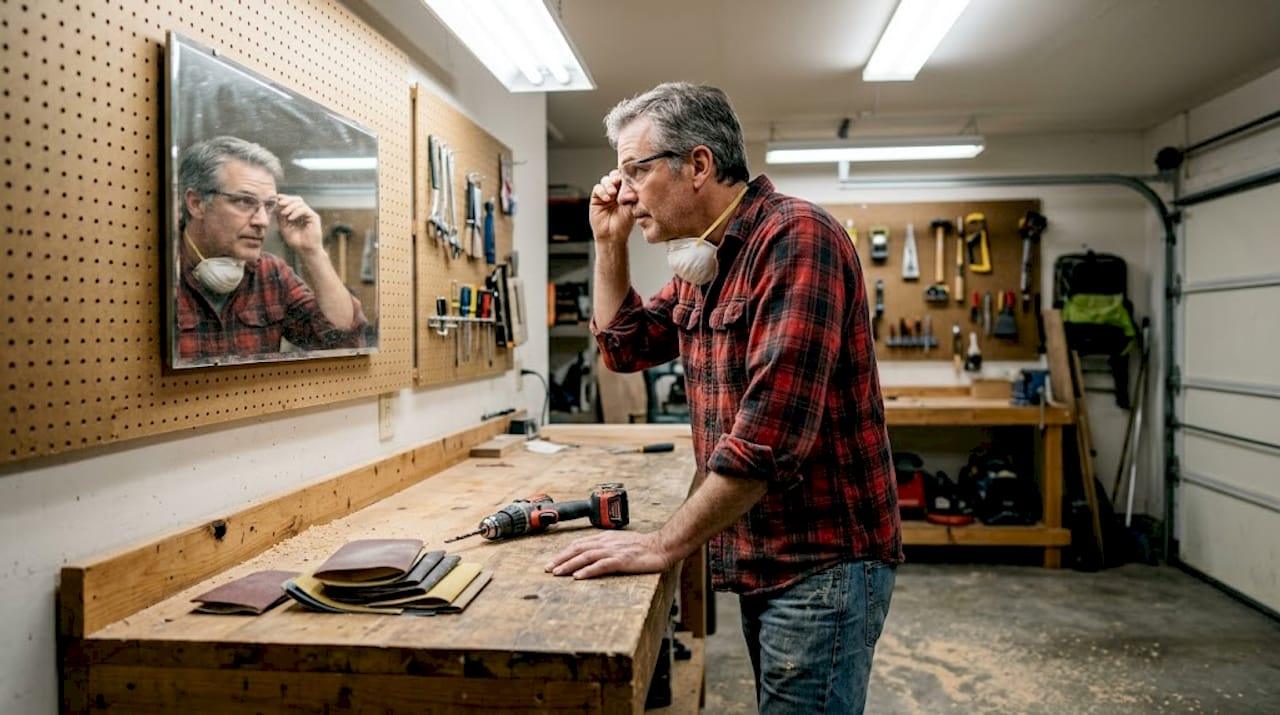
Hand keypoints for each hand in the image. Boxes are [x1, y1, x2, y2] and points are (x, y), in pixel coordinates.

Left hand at [275, 194, 322, 254]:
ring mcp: (309, 215)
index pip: (292, 202)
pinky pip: (304, 209)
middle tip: (280, 203)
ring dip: (290, 206)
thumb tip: (276, 205)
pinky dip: (296, 212)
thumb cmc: (296, 241)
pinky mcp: (314, 217)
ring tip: (284, 214)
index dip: (285, 198)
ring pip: (300, 203)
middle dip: (288, 199)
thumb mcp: (284, 227)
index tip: (276, 197)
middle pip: (297, 199)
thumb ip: (280, 216)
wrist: (305, 250)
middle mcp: (304, 213)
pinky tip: (290, 218)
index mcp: (297, 214)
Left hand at [545, 530, 672, 579]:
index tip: (552, 561)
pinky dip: (588, 571)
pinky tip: (579, 576)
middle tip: (547, 569)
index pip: (579, 544)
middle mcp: (606, 543)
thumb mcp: (620, 543)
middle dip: (560, 559)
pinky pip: (601, 565)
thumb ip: (606, 546)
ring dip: (569, 565)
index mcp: (605, 538)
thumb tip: (592, 553)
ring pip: (585, 557)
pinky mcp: (621, 560)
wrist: (662, 546)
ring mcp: (613, 551)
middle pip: (578, 549)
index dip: (564, 552)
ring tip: (557, 573)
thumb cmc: (643, 546)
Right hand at [588, 169, 633, 244]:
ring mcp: (606, 193)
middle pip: (614, 175)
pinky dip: (602, 191)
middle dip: (617, 177)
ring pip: (606, 180)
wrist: (613, 235)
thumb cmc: (624, 224)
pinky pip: (597, 188)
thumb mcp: (631, 208)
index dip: (626, 175)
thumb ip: (631, 195)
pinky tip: (607, 198)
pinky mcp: (596, 198)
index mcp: (626, 191)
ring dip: (609, 184)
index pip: (625, 177)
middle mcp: (616, 190)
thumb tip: (631, 185)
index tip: (629, 177)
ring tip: (613, 194)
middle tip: (619, 183)